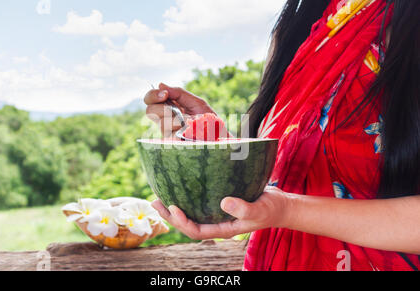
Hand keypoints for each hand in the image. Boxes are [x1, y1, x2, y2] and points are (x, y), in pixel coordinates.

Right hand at [144, 83, 214, 136]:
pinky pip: (171, 136)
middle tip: (177, 111)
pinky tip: (189, 131)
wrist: (218, 135)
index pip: (150, 100)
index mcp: (168, 108)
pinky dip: (182, 130)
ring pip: (162, 124)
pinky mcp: (173, 144)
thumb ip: (179, 93)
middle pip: (150, 111)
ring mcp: (168, 133)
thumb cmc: (208, 119)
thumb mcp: (196, 102)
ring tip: (190, 122)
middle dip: (163, 108)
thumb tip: (161, 85)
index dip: (152, 95)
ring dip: (177, 120)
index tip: (165, 94)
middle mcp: (165, 120)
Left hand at [151, 187, 290, 239]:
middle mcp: (217, 223)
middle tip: (155, 202)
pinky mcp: (219, 203)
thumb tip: (224, 202)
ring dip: (175, 207)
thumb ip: (243, 209)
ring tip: (160, 196)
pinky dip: (188, 197)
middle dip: (171, 215)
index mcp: (223, 229)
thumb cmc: (271, 210)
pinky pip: (199, 203)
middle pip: (188, 224)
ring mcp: (217, 214)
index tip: (173, 208)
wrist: (280, 206)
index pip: (197, 231)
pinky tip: (182, 187)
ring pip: (191, 214)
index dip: (182, 222)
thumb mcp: (259, 209)